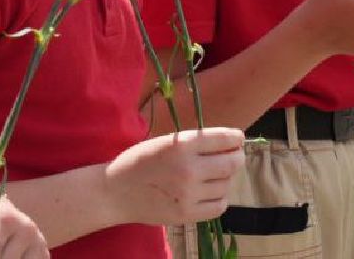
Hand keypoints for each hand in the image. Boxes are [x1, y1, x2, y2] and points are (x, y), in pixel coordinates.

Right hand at [104, 128, 244, 226]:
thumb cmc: (140, 161)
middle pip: (231, 163)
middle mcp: (188, 169)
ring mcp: (188, 195)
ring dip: (224, 179)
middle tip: (232, 157)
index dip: (235, 138)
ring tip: (211, 176)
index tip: (237, 139)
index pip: (224, 139)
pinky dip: (220, 198)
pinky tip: (209, 193)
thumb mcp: (165, 142)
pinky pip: (219, 206)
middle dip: (236, 157)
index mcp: (181, 145)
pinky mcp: (187, 215)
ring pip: (226, 185)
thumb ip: (195, 143)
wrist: (115, 192)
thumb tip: (230, 143)